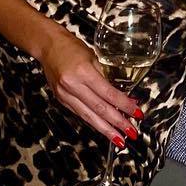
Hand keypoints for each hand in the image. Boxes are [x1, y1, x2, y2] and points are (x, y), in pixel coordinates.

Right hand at [38, 26, 141, 144]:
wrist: (48, 46)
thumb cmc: (72, 47)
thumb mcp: (94, 58)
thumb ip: (107, 78)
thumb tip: (125, 98)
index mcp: (83, 72)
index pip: (109, 94)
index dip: (125, 106)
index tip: (137, 114)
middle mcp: (73, 85)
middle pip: (99, 109)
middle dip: (117, 123)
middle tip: (132, 133)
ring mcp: (65, 94)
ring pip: (89, 116)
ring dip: (105, 129)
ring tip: (119, 139)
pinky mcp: (61, 99)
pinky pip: (80, 113)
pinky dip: (93, 122)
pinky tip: (103, 128)